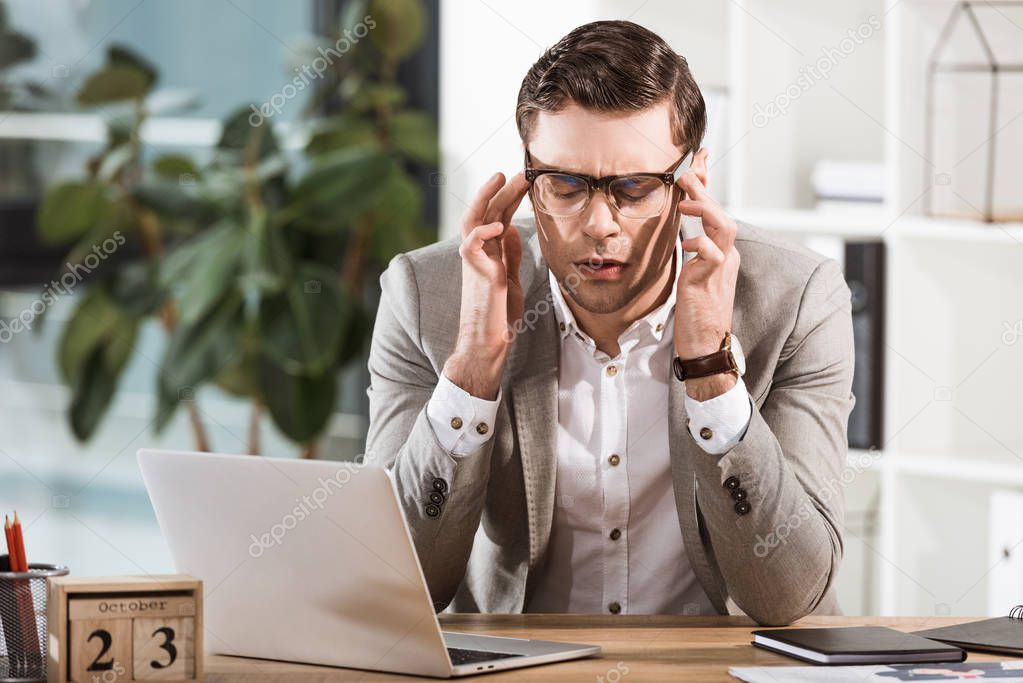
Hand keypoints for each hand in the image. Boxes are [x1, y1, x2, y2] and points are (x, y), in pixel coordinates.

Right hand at [443, 171, 528, 399]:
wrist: (488, 342)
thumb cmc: (498, 315)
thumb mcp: (510, 279)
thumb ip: (510, 256)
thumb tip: (513, 233)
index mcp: (488, 253)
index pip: (497, 216)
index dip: (509, 197)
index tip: (525, 180)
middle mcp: (478, 253)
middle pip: (485, 212)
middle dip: (501, 190)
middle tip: (519, 171)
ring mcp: (475, 262)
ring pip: (473, 221)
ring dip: (486, 198)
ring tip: (501, 179)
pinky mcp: (476, 274)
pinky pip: (471, 246)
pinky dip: (482, 232)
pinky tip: (496, 224)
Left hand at [673, 169, 739, 399]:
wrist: (706, 345)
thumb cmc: (696, 313)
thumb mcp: (691, 275)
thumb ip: (690, 252)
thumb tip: (682, 233)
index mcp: (722, 253)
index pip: (716, 211)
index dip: (708, 184)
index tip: (698, 158)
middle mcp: (726, 256)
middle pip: (721, 213)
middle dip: (704, 189)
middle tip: (687, 169)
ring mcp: (722, 268)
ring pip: (723, 227)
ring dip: (705, 209)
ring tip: (685, 198)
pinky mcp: (712, 281)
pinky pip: (713, 254)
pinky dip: (700, 244)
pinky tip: (686, 243)